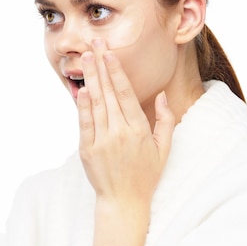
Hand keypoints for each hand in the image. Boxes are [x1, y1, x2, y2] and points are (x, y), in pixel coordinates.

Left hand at [77, 38, 174, 205]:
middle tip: (94, 44)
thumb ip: (165, 120)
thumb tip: (161, 95)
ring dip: (90, 78)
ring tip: (85, 57)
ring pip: (95, 103)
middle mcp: (120, 132)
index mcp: (139, 130)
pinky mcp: (87, 150)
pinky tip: (81, 87)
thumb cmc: (146, 174)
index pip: (126, 94)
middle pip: (108, 92)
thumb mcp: (164, 148)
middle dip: (101, 65)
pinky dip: (81, 105)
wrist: (124, 201)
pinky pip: (84, 123)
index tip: (110, 53)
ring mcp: (102, 141)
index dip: (117, 72)